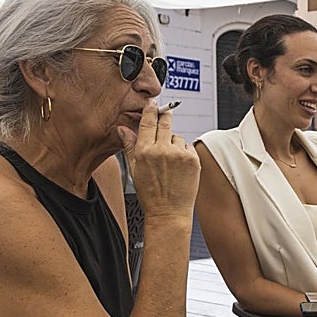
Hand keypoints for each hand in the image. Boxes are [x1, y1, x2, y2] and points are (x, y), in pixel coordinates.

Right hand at [123, 103, 199, 218]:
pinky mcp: (193, 159)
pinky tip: (179, 167)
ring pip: (177, 137)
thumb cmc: (151, 195)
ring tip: (170, 162)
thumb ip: (129, 146)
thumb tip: (122, 129)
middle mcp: (162, 150)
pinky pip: (187, 147)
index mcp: (145, 151)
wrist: (169, 212)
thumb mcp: (134, 170)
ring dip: (174, 143)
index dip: (150, 110)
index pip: (148, 122)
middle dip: (165, 116)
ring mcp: (179, 154)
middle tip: (165, 113)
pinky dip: (184, 152)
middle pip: (165, 122)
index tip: (152, 104)